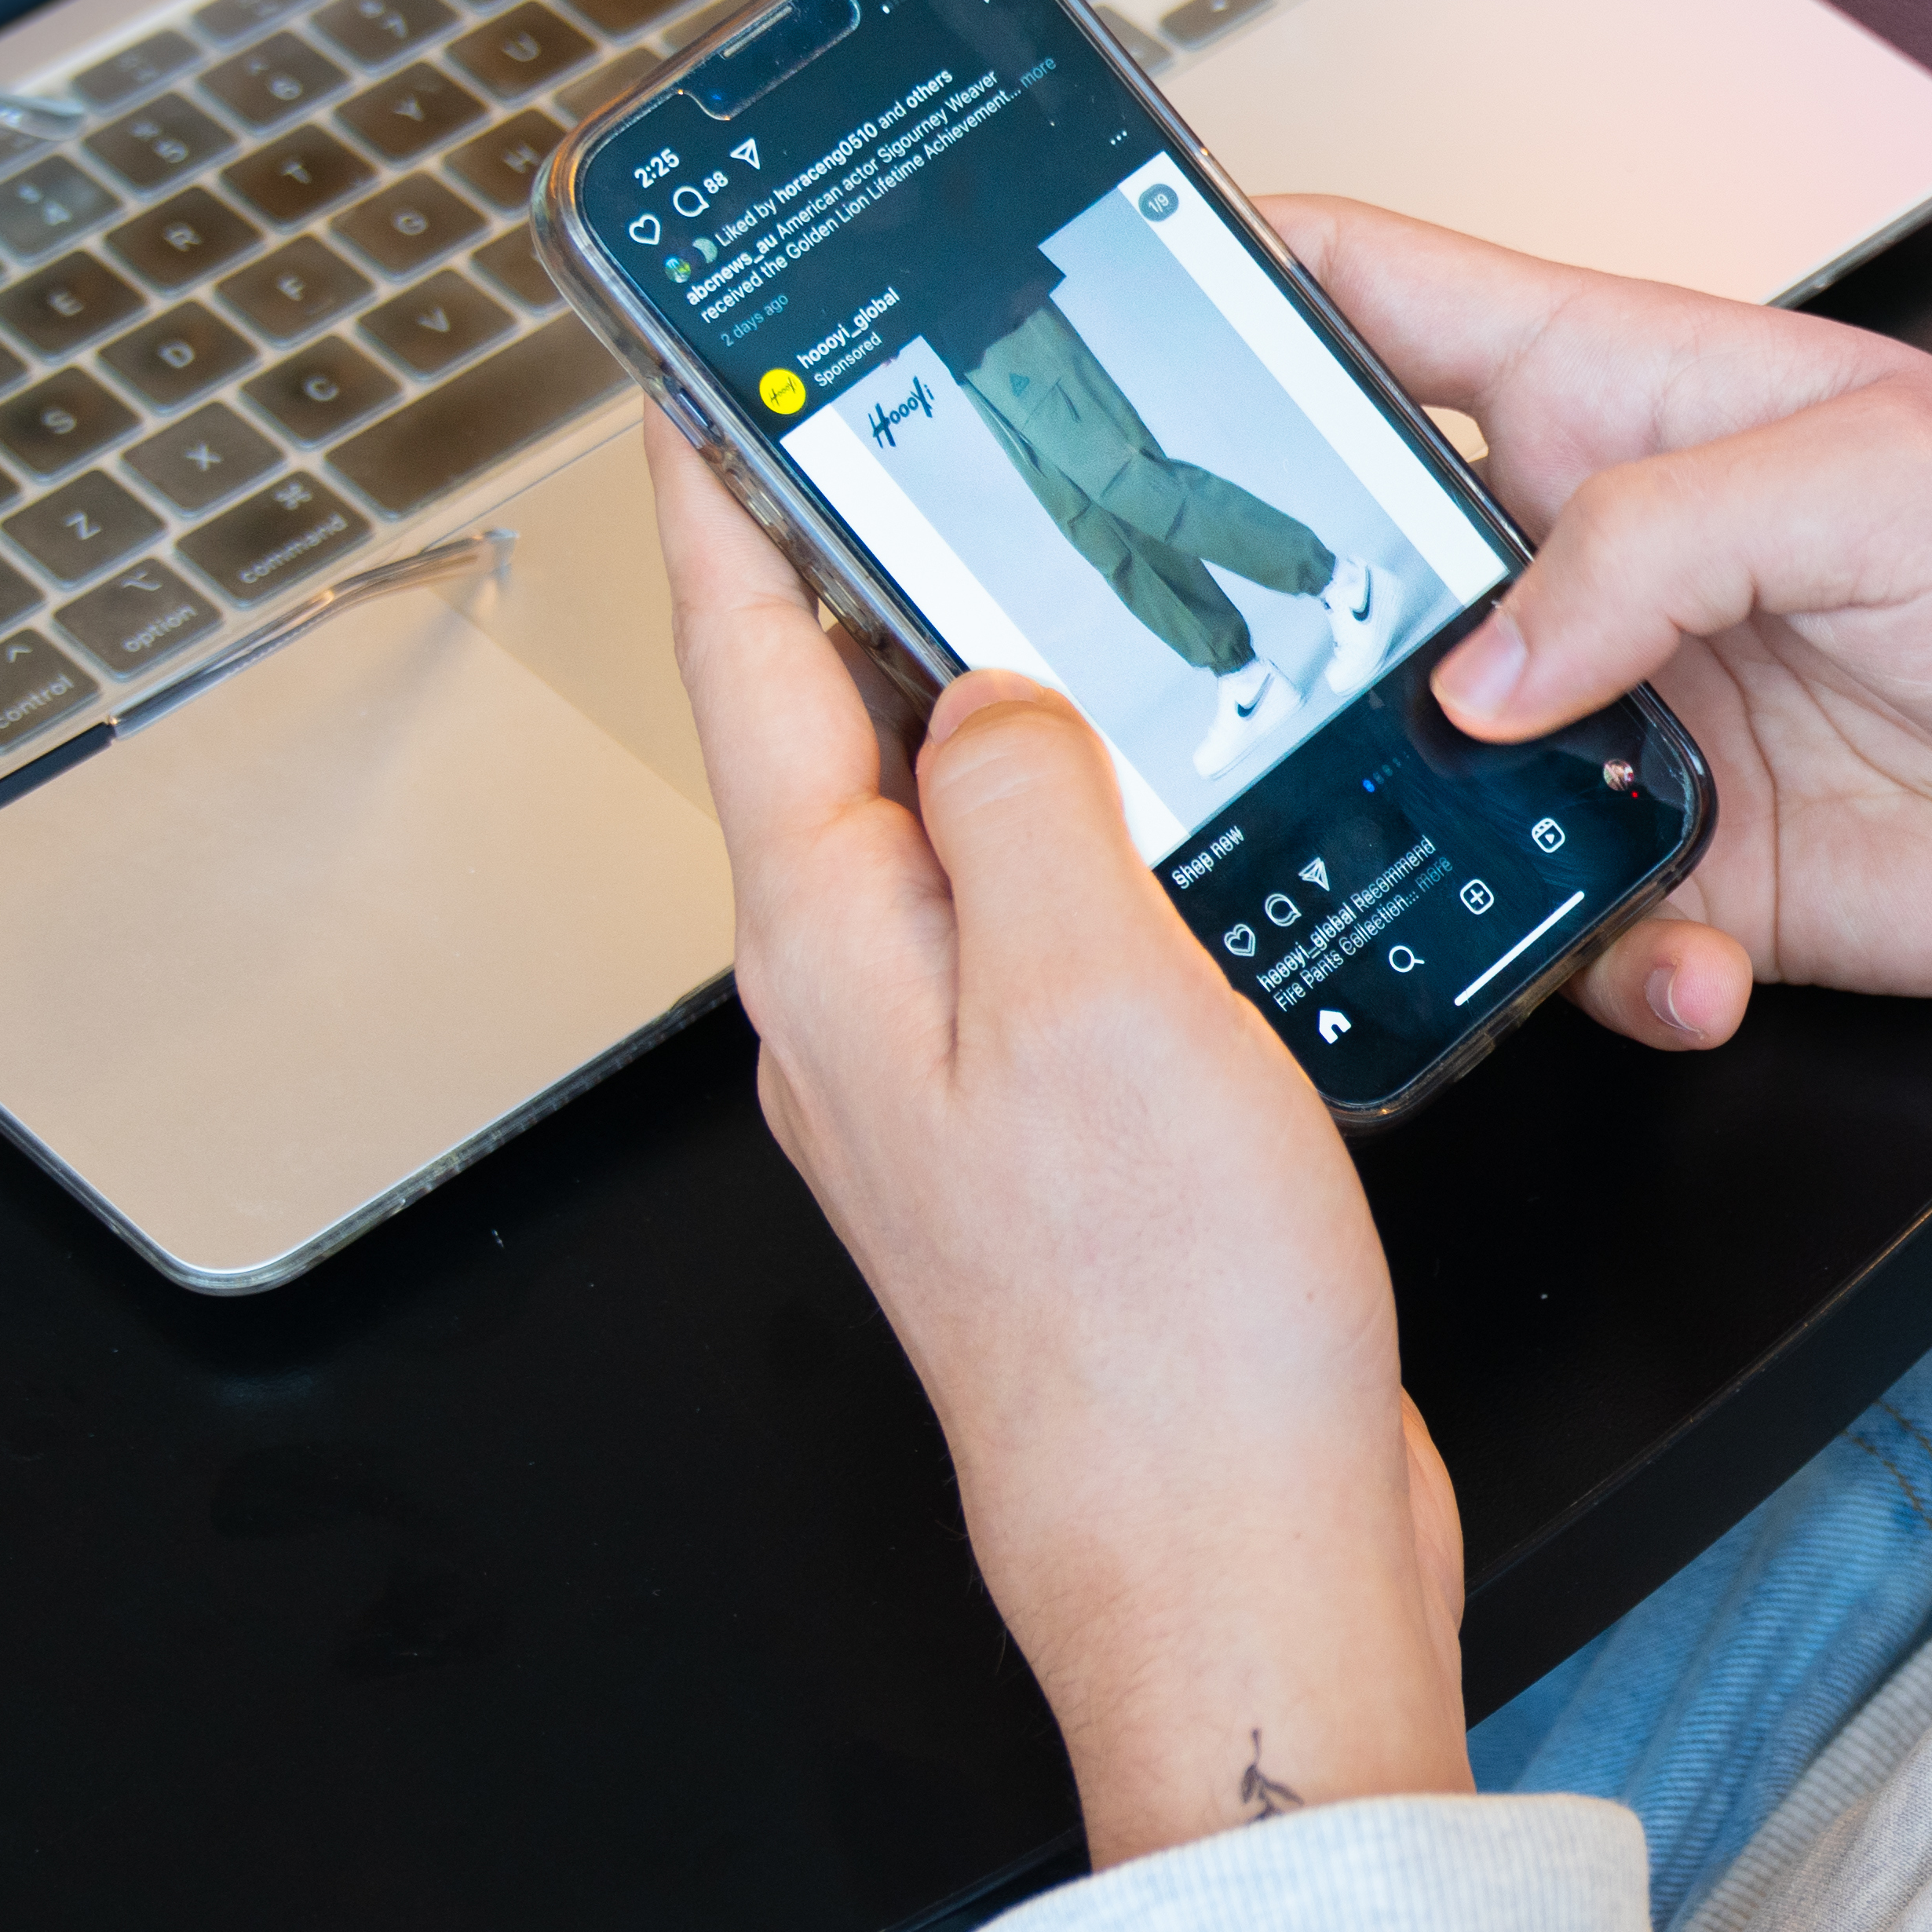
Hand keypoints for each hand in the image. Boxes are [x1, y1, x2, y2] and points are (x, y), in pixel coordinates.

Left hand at [647, 437, 1466, 1867]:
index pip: (749, 657)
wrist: (1231, 1560)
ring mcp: (952, 1077)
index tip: (700, 371)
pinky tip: (1174, 801)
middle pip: (836, 727)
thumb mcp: (1095, 992)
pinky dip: (1097, 825)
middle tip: (910, 420)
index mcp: (835, 947)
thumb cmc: (1158, 1334)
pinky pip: (1048, 922)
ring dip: (998, 695)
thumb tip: (995, 686)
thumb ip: (1027, 801)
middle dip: (868, 565)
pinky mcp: (1055, 1135)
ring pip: (950, 822)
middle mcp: (863, 1008)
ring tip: (1061, 571)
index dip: (721, 493)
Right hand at [1274, 198, 1931, 1049]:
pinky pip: (1567, 932)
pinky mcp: (1687, 872)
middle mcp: (1599, 558)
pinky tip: (1683, 965)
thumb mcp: (1877, 483)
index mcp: (1621, 391)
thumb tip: (1486, 662)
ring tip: (1489, 866)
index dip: (1226, 279)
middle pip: (1351, 563)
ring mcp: (1631, 720)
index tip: (1087, 314)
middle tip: (1229, 694)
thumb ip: (1653, 542)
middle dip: (1275, 631)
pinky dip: (1601, 967)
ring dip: (1441, 838)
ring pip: (1433, 777)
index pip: (1376, 293)